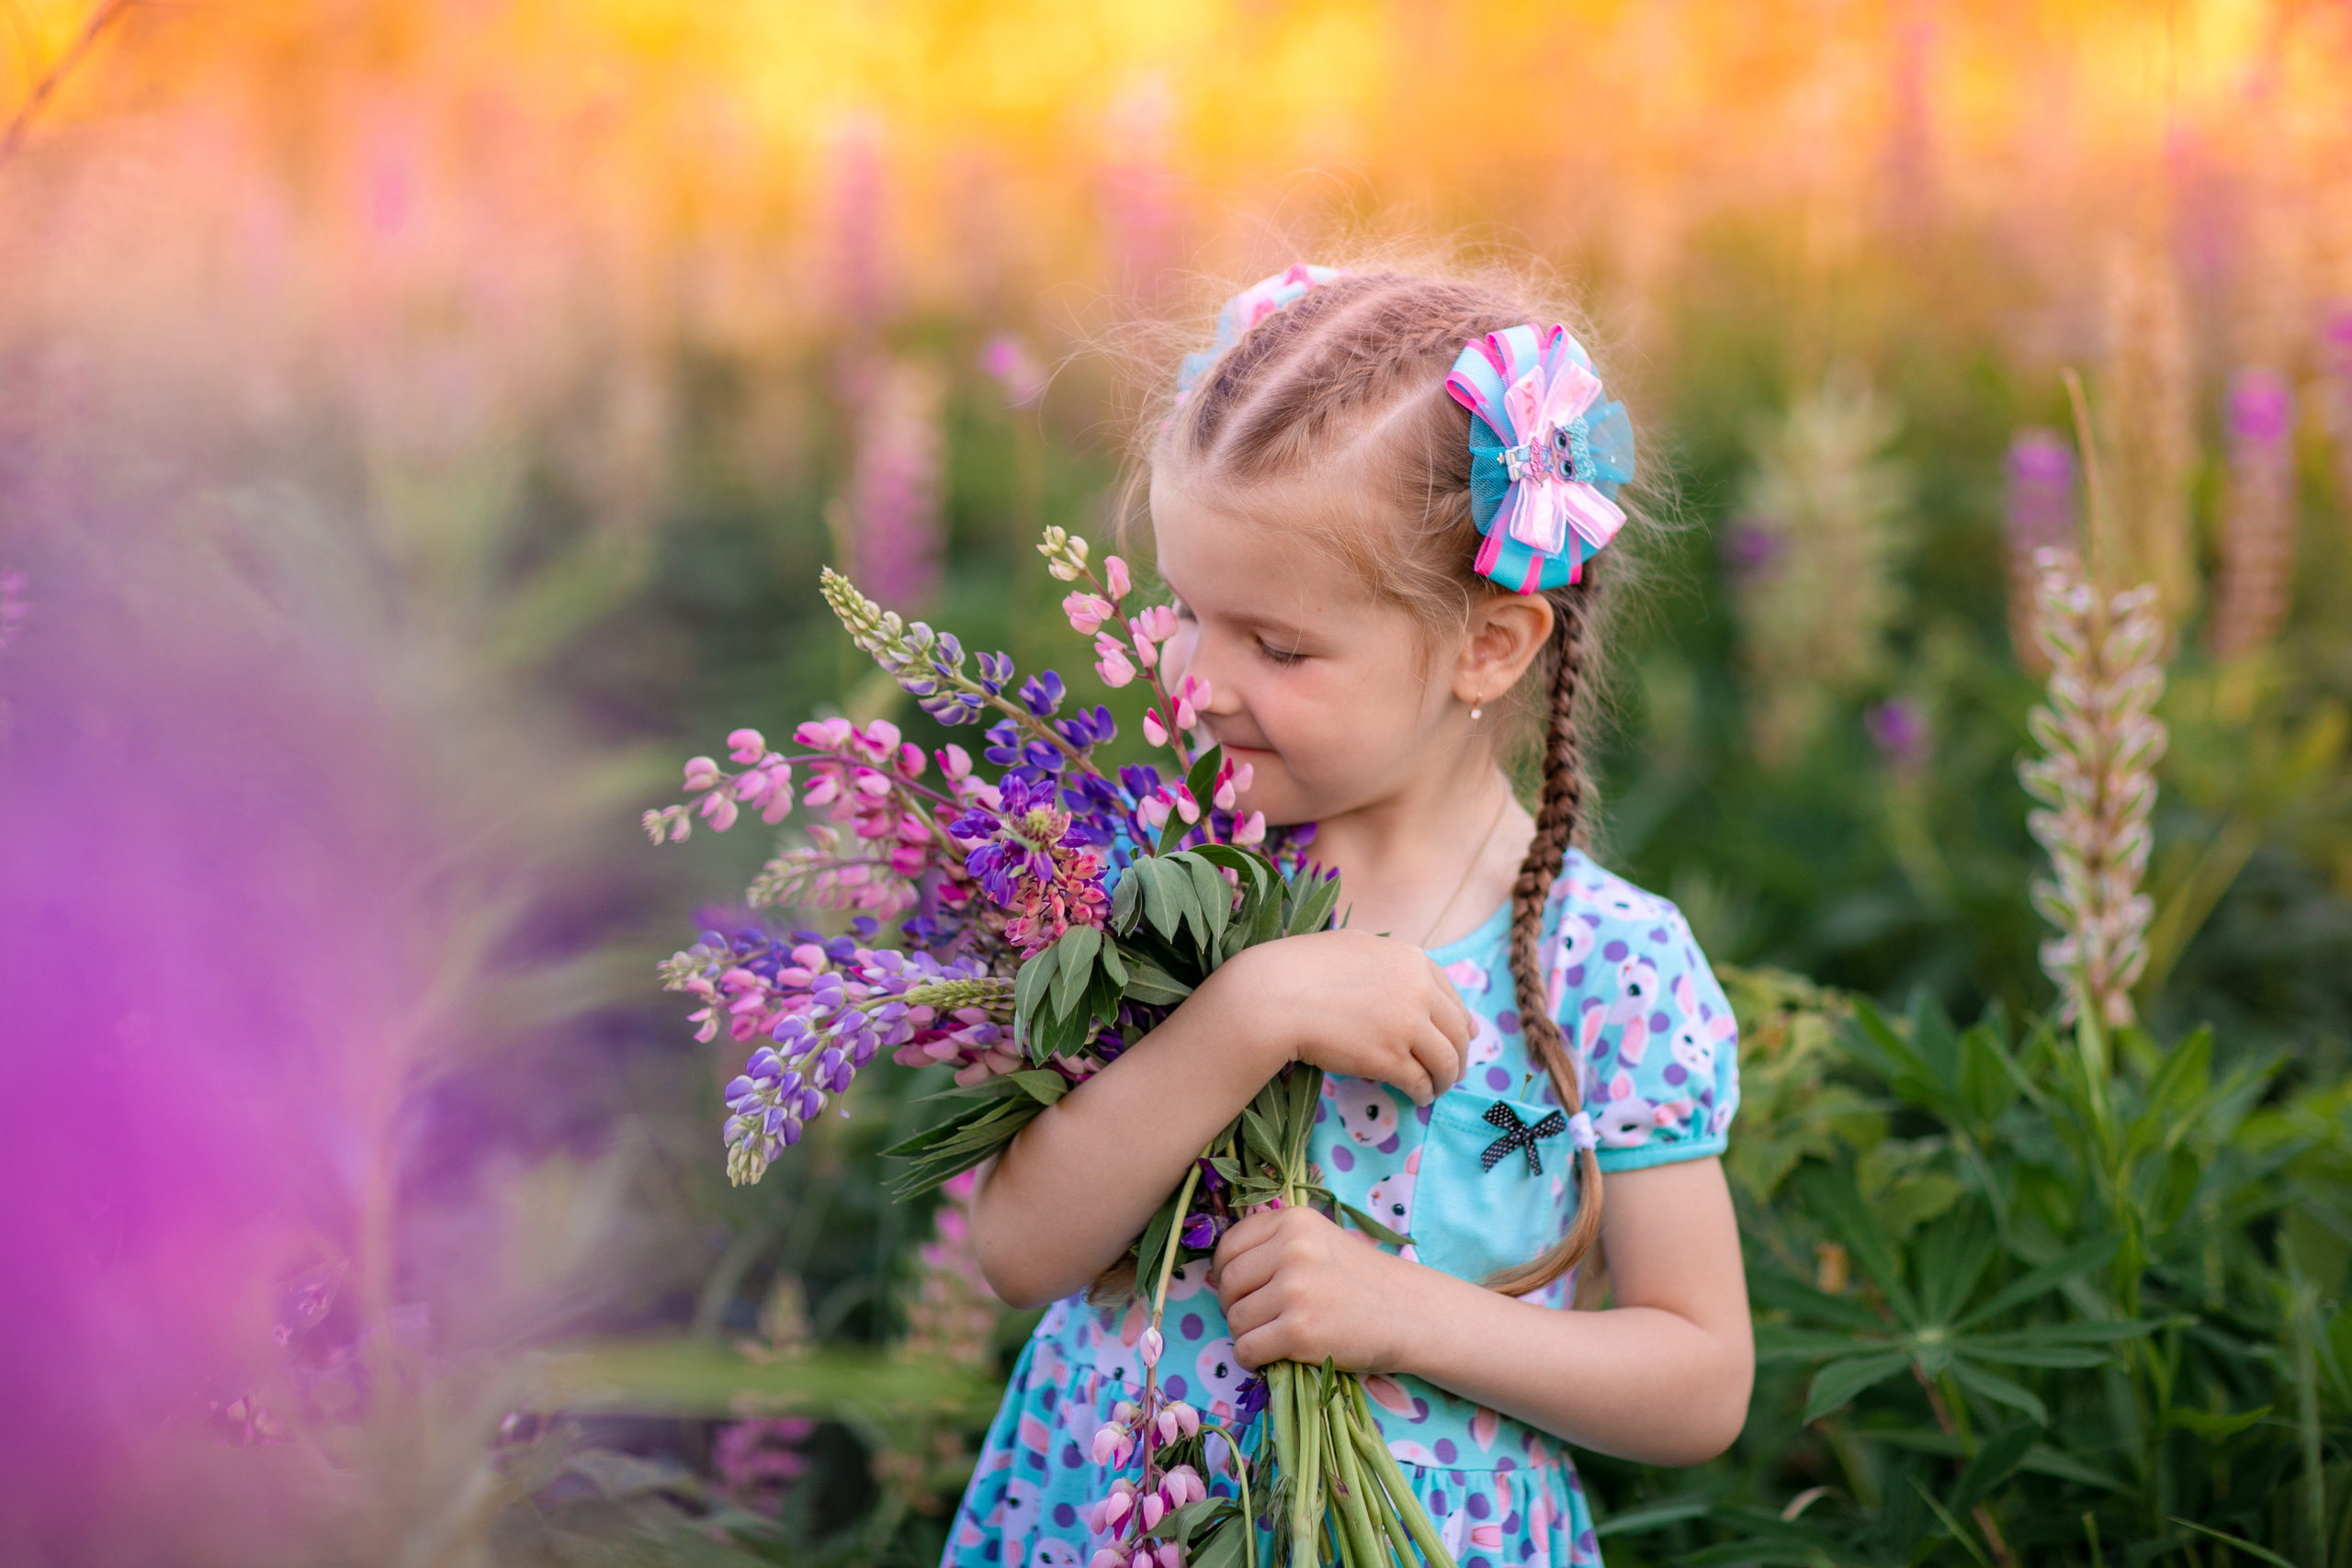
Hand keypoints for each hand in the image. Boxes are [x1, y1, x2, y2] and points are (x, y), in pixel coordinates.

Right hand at [1205, 929, 1470, 1103]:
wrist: (1274, 996)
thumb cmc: (1303, 967)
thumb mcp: (1356, 947)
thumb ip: (1391, 963)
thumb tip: (1418, 986)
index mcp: (1412, 960)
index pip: (1452, 998)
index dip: (1459, 1023)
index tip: (1460, 1039)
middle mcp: (1418, 991)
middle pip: (1456, 1032)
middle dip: (1458, 1056)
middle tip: (1451, 1072)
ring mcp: (1406, 1026)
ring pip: (1446, 1062)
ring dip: (1445, 1080)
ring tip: (1436, 1090)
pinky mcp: (1390, 1059)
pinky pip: (1420, 1082)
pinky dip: (1423, 1092)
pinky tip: (1417, 1097)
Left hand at [1213, 1205, 1430, 1371]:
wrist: (1408, 1313)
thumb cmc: (1359, 1280)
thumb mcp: (1318, 1240)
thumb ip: (1274, 1244)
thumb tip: (1221, 1272)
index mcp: (1293, 1221)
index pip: (1230, 1246)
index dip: (1225, 1273)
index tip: (1239, 1289)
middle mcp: (1292, 1249)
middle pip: (1229, 1285)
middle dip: (1234, 1306)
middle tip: (1257, 1318)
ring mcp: (1295, 1290)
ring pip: (1235, 1319)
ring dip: (1246, 1335)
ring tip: (1273, 1336)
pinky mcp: (1299, 1331)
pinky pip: (1247, 1349)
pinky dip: (1252, 1358)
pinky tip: (1273, 1355)